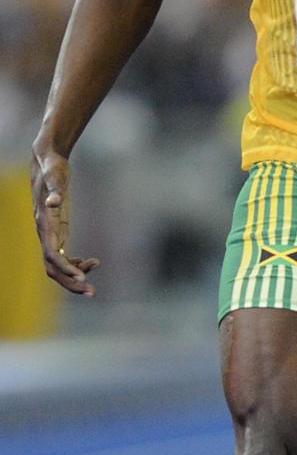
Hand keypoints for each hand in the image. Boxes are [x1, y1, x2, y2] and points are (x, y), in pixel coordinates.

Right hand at [30, 146, 99, 295]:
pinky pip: (63, 257)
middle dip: (70, 282)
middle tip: (92, 292)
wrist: (46, 162)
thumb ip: (54, 189)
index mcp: (44, 225)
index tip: (83, 277)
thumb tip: (54, 201)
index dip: (66, 269)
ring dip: (74, 277)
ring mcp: (50, 235)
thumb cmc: (51, 169)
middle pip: (52, 269)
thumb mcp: (54, 177)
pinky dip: (76, 264)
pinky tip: (92, 262)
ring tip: (93, 282)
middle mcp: (45, 234)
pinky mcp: (57, 233)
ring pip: (57, 267)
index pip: (52, 256)